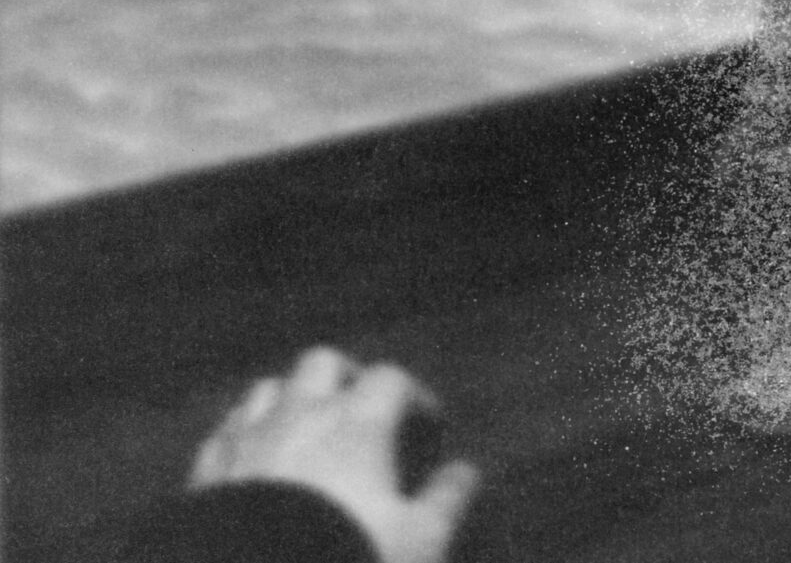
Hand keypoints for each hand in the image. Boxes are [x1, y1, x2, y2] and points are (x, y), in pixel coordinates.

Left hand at [190, 347, 478, 562]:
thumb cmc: (348, 551)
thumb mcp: (418, 538)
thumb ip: (445, 499)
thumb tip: (465, 472)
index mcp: (357, 421)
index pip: (390, 378)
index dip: (413, 396)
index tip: (427, 428)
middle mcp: (300, 413)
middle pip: (323, 363)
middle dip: (347, 376)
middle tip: (364, 409)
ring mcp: (247, 437)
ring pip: (269, 387)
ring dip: (293, 398)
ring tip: (309, 428)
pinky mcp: (208, 469)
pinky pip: (226, 430)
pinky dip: (247, 433)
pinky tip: (257, 456)